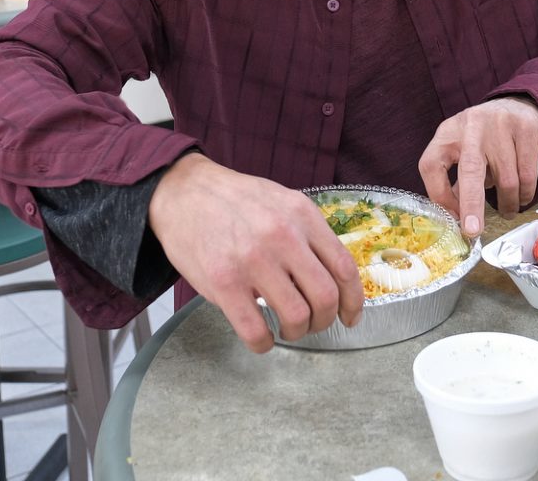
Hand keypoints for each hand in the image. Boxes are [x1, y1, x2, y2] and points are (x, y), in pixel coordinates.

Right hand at [148, 153, 362, 354]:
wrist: (184, 192)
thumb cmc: (236, 200)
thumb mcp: (283, 201)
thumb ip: (310, 233)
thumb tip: (335, 276)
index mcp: (302, 216)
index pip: (344, 267)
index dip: (353, 301)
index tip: (350, 317)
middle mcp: (282, 237)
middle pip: (325, 297)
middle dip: (324, 321)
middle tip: (313, 323)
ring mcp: (252, 261)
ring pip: (295, 317)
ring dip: (296, 332)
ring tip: (286, 328)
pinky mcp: (223, 283)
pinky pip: (256, 330)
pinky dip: (264, 343)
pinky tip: (262, 337)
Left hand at [418, 98, 537, 236]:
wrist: (521, 106)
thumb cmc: (486, 139)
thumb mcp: (464, 151)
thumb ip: (456, 181)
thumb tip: (454, 219)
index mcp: (449, 132)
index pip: (432, 164)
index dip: (438, 195)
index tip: (451, 217)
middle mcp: (472, 125)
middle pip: (470, 170)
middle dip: (471, 205)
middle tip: (473, 231)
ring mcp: (501, 125)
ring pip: (506, 179)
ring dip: (508, 204)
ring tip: (508, 210)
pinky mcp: (526, 130)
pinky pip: (527, 175)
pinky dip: (525, 194)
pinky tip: (522, 196)